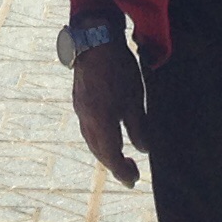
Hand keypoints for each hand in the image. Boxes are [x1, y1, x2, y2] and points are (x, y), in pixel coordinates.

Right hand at [71, 41, 146, 185]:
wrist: (94, 40)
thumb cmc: (118, 70)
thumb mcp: (135, 100)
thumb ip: (138, 127)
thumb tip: (143, 150)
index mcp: (101, 123)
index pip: (111, 157)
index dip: (123, 172)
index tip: (134, 181)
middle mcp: (86, 120)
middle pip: (99, 152)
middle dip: (114, 164)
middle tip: (130, 171)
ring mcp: (80, 109)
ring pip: (91, 140)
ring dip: (105, 152)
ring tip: (120, 155)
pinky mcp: (79, 100)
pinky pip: (88, 128)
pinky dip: (99, 138)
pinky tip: (108, 133)